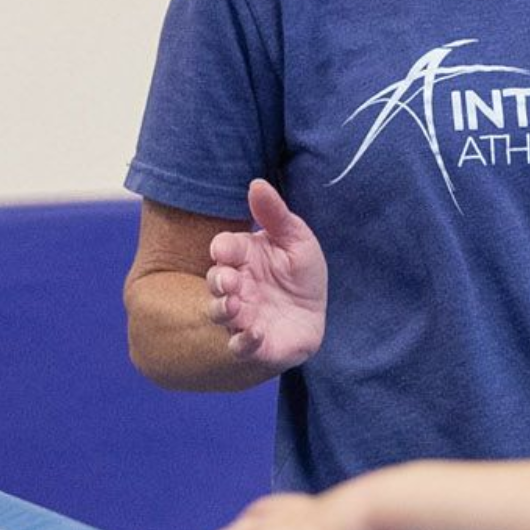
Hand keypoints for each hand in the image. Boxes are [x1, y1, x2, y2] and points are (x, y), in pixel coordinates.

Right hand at [205, 180, 327, 372]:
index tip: (225, 250)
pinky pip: (241, 346)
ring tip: (234, 305)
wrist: (312, 313)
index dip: (223, 248)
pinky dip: (244, 341)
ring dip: (224, 309)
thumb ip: (275, 214)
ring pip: (221, 313)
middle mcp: (236, 287)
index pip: (224, 248)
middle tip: (229, 281)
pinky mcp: (255, 343)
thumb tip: (256, 183)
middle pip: (217, 281)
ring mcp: (242, 316)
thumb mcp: (295, 238)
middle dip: (219, 280)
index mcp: (243, 258)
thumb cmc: (299, 273)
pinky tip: (255, 333)